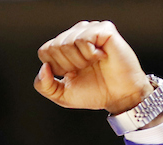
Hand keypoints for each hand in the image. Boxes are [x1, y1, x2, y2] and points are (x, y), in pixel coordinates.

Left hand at [34, 21, 153, 114]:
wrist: (119, 96)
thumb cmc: (95, 93)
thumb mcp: (62, 95)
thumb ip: (44, 85)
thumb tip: (43, 68)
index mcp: (65, 47)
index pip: (45, 51)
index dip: (57, 68)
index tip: (72, 75)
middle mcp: (77, 34)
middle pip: (55, 46)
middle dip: (68, 65)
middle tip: (85, 70)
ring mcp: (90, 30)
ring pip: (67, 41)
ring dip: (80, 61)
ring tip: (93, 64)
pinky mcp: (104, 30)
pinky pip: (83, 39)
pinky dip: (90, 54)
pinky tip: (101, 57)